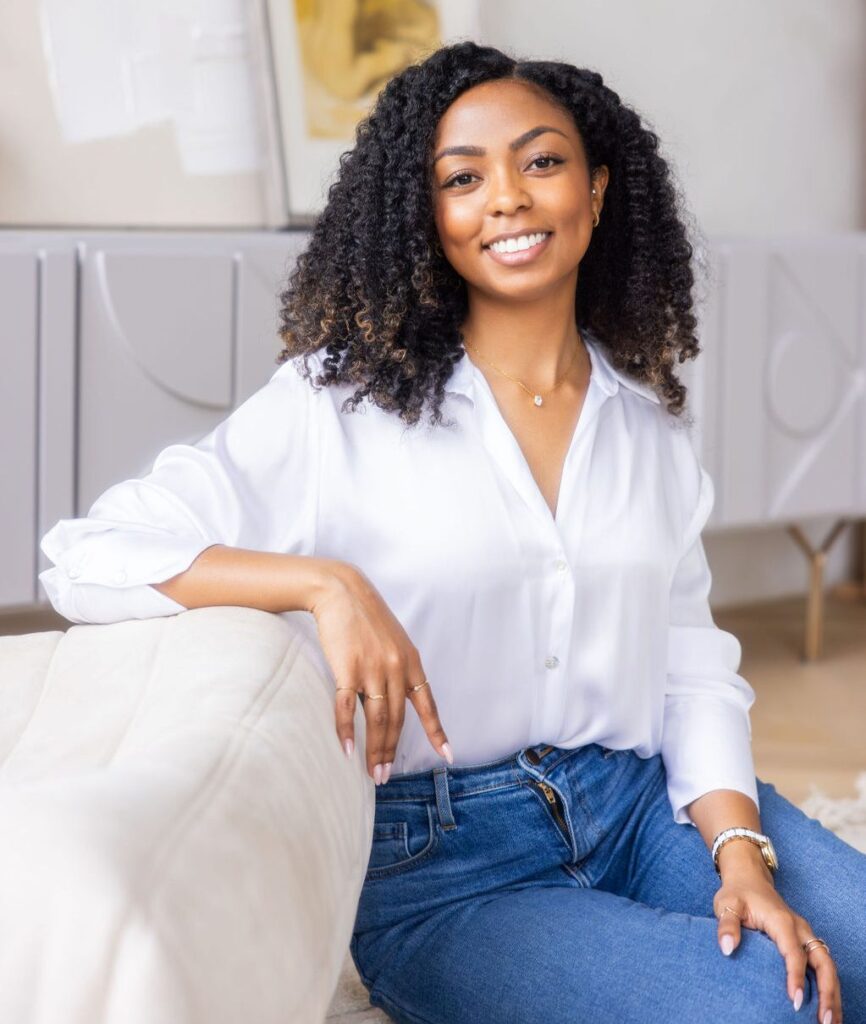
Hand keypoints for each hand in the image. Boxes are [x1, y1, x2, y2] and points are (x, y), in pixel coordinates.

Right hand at [309, 562, 451, 783]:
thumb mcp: (393, 641)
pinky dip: (347, 731)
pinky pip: (348, 707)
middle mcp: (397, 668)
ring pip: (377, 719)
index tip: (448, 756)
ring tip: (371, 772)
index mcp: (411, 662)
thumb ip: (398, 669)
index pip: (427, 705)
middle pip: (397, 720)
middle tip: (384, 776)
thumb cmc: (366, 617)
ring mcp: (373, 669)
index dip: (437, 732)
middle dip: (391, 751)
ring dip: (374, 749)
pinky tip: (347, 749)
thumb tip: (398, 700)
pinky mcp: (348, 668)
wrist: (342, 591)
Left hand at [715, 866, 841, 1023]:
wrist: (748, 877)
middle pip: (823, 962)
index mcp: (782, 921)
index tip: (795, 1001)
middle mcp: (799, 928)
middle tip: (825, 1021)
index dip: (796, 977)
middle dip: (828, 992)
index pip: (794, 953)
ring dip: (832, 993)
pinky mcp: (804, 940)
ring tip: (831, 1021)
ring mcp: (804, 934)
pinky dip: (828, 985)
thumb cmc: (737, 892)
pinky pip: (822, 964)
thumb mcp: (726, 904)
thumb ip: (727, 925)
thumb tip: (726, 948)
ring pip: (827, 965)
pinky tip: (825, 1006)